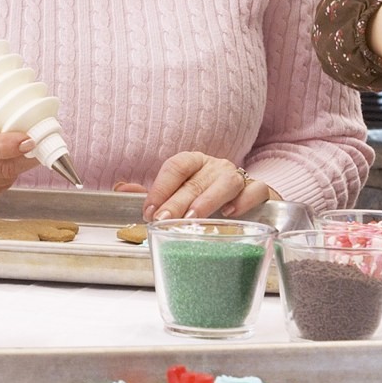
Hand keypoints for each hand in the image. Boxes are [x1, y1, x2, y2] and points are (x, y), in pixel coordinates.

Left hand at [119, 153, 275, 220]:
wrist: (249, 201)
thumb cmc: (209, 198)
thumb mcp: (179, 195)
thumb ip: (154, 194)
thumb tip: (120, 187)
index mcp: (194, 163)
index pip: (176, 166)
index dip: (161, 186)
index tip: (148, 209)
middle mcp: (216, 167)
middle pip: (196, 180)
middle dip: (177, 200)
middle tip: (163, 219)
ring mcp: (239, 177)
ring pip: (226, 182)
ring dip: (208, 200)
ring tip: (193, 217)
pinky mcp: (260, 191)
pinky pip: (255, 190)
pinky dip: (244, 200)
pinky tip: (231, 213)